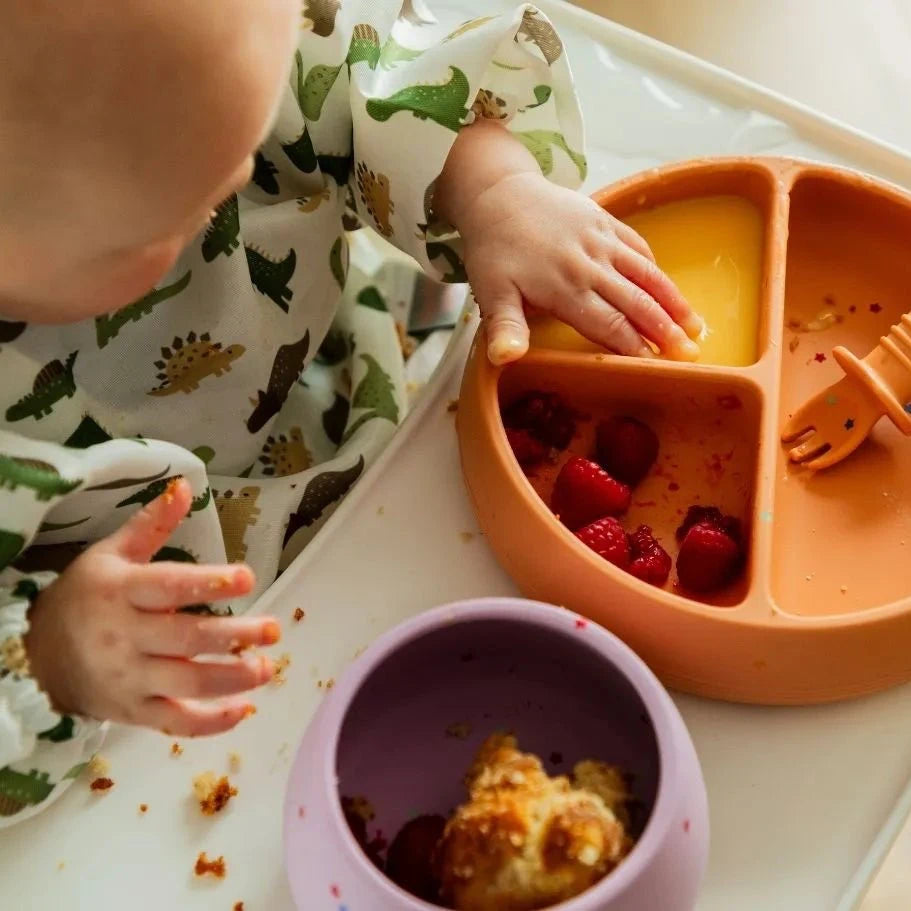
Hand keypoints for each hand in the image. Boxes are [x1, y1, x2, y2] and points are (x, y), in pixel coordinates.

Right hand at [25, 479, 278, 736]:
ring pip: (186, 684)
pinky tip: (244, 709)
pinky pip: (174, 723)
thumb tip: (185, 487)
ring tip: (267, 668)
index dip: (210, 583)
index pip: (169, 587)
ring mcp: (129, 679)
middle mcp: (125, 637)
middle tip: (272, 629)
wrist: (36, 656)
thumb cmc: (85, 596)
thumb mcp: (111, 553)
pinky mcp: (133, 712)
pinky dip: (210, 723)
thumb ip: (152, 524)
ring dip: (231, 679)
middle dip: (234, 636)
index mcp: (121, 591)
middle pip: (186, 639)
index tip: (247, 577)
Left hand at [458, 171, 703, 364]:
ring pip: (646, 274)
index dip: (633, 345)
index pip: (608, 324)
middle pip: (635, 302)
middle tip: (691, 352)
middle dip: (665, 329)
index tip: (656, 364)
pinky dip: (655, 268)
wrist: (497, 194)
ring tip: (696, 324)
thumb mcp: (491, 292)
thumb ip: (505, 327)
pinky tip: (668, 288)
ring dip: (673, 300)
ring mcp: (600, 240)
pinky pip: (637, 246)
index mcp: (564, 288)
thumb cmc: (493, 250)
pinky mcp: (604, 220)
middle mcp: (589, 265)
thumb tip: (505, 358)